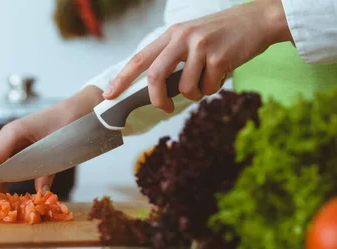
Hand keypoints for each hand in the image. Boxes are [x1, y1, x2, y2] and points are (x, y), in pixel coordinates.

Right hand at [0, 86, 102, 195]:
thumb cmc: (67, 124)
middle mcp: (8, 134)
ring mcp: (11, 138)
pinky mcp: (17, 144)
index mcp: (14, 132)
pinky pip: (1, 160)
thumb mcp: (57, 149)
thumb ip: (47, 172)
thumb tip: (41, 195)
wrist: (76, 110)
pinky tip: (1, 191)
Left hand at [103, 0, 291, 112]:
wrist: (258, 20)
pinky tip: (223, 73)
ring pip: (185, 88)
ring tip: (207, 81)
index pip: (139, 59)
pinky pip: (208, 88)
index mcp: (171, 34)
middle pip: (155, 76)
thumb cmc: (222, 35)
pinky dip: (214, 88)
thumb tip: (157, 90)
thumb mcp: (191, 38)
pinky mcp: (219, 57)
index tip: (109, 95)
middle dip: (157, 99)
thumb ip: (173, 58)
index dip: (121, 79)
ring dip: (196, 94)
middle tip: (165, 109)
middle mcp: (182, 38)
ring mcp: (201, 46)